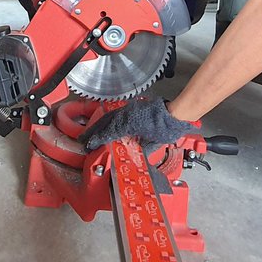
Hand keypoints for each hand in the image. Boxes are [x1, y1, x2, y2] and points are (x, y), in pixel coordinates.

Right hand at [80, 94, 196, 153]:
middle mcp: (127, 114)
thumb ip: (141, 148)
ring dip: (99, 126)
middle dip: (94, 132)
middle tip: (84, 140)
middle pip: (106, 123)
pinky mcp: (132, 107)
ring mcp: (129, 109)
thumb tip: (132, 154)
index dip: (98, 139)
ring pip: (110, 117)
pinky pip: (116, 114)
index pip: (109, 131)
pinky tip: (105, 125)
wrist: (177, 114)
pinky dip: (108, 120)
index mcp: (130, 123)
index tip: (89, 145)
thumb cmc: (167, 128)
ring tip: (91, 134)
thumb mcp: (153, 143)